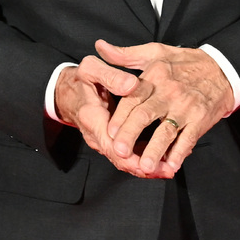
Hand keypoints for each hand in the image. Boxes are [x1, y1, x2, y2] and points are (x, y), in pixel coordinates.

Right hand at [54, 56, 163, 176]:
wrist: (70, 92)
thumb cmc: (81, 80)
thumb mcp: (91, 70)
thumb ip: (111, 76)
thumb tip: (132, 85)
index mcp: (92, 118)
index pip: (111, 145)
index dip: (131, 157)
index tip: (150, 160)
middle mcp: (97, 135)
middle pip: (120, 159)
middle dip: (144, 168)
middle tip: (168, 170)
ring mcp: (104, 140)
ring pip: (125, 160)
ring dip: (146, 167)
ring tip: (169, 168)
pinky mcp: (111, 139)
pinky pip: (127, 153)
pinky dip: (143, 156)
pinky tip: (163, 157)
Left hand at [96, 40, 234, 176]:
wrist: (221, 69)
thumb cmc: (184, 62)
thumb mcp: (154, 52)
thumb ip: (125, 54)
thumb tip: (100, 47)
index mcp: (155, 76)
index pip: (133, 98)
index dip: (120, 116)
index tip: (109, 131)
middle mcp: (169, 92)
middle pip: (146, 116)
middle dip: (130, 135)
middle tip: (119, 152)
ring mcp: (186, 107)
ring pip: (166, 131)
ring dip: (155, 149)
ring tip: (144, 166)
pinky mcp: (200, 119)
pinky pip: (188, 138)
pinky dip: (179, 153)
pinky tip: (171, 165)